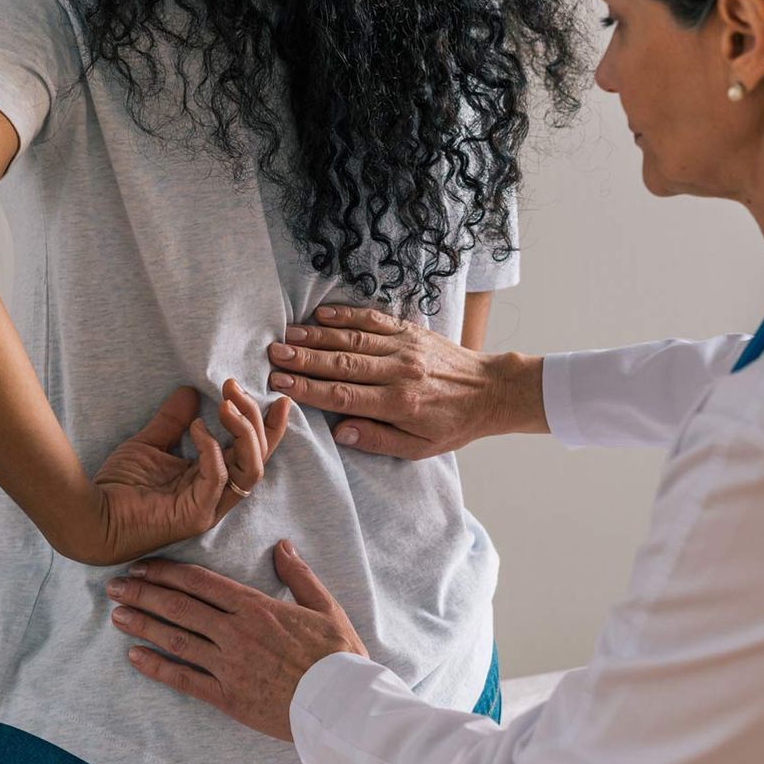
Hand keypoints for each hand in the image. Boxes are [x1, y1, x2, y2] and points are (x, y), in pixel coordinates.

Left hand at [78, 379, 289, 566]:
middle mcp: (216, 495)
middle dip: (256, 420)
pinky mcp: (196, 515)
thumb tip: (190, 391)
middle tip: (235, 388)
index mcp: (211, 480)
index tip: (276, 398)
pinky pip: (219, 477)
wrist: (89, 516)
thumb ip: (172, 421)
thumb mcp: (150, 444)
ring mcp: (209, 508)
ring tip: (227, 403)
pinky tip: (196, 427)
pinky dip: (212, 447)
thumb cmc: (117, 487)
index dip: (268, 427)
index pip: (251, 453)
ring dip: (245, 432)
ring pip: (251, 469)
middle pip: (258, 458)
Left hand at [106, 539, 368, 741]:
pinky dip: (156, 667)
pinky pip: (184, 679)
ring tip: (116, 615)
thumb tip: (282, 546)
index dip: (166, 572)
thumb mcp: (325, 606)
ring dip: (142, 625)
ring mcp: (228, 665)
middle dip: (143, 593)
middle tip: (115, 585)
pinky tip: (135, 657)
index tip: (143, 565)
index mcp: (256, 607)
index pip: (200, 582)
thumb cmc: (338, 655)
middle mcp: (235, 632)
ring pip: (175, 639)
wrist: (342, 705)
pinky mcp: (227, 697)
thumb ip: (299, 575)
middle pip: (179, 607)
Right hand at [265, 305, 545, 458]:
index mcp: (399, 403)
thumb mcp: (418, 448)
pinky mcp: (410, 331)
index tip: (281, 384)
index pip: (344, 395)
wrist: (491, 390)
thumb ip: (377, 439)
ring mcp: (404, 347)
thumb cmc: (453, 424)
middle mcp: (399, 371)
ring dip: (317, 336)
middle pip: (342, 363)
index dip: (309, 389)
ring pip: (353, 338)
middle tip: (273, 355)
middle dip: (304, 359)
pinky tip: (321, 315)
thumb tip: (339, 430)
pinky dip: (345, 315)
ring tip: (287, 336)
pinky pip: (373, 319)